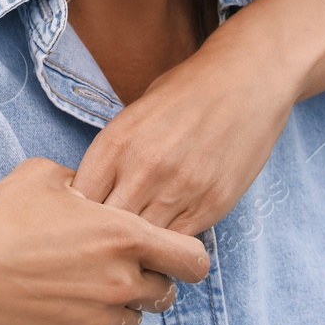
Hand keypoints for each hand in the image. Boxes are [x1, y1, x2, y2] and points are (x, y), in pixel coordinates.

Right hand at [0, 158, 208, 324]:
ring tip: (76, 283)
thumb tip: (99, 189)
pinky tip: (53, 302)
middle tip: (111, 266)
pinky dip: (84, 323)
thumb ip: (89, 182)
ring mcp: (99, 320)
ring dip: (116, 304)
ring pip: (132, 319)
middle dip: (146, 280)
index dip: (187, 256)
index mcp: (122, 236)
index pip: (194, 260)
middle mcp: (120, 282)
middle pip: (165, 294)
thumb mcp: (45, 175)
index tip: (170, 253)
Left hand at [72, 32, 296, 235]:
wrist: (246, 81)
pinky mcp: (213, 204)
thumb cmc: (184, 93)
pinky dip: (169, 243)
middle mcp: (144, 169)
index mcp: (116, 142)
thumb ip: (111, 156)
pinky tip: (167, 234)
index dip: (78, 211)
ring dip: (138, 243)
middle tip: (108, 235)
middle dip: (105, 232)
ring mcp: (180, 189)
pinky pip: (179, 242)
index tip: (85, 214)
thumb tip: (87, 195)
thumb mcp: (133, 115)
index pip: (79, 198)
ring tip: (137, 239)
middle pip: (108, 225)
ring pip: (144, 241)